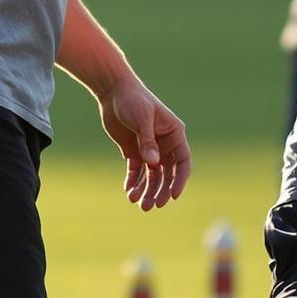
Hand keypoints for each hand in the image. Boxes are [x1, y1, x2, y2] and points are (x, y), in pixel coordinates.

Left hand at [97, 75, 190, 211]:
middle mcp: (164, 144)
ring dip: (147, 190)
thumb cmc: (133, 100)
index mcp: (174, 134)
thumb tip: (153, 164)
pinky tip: (129, 192)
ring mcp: (149, 148)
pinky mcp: (134, 151)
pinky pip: (136, 171)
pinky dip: (133, 182)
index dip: (180, 180)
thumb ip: (147, 141)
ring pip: (152, 175)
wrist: (113, 92)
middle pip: (167, 173)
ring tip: (138, 204)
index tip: (174, 196)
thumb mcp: (142, 119)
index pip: (183, 161)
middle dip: (161, 190)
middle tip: (153, 205)